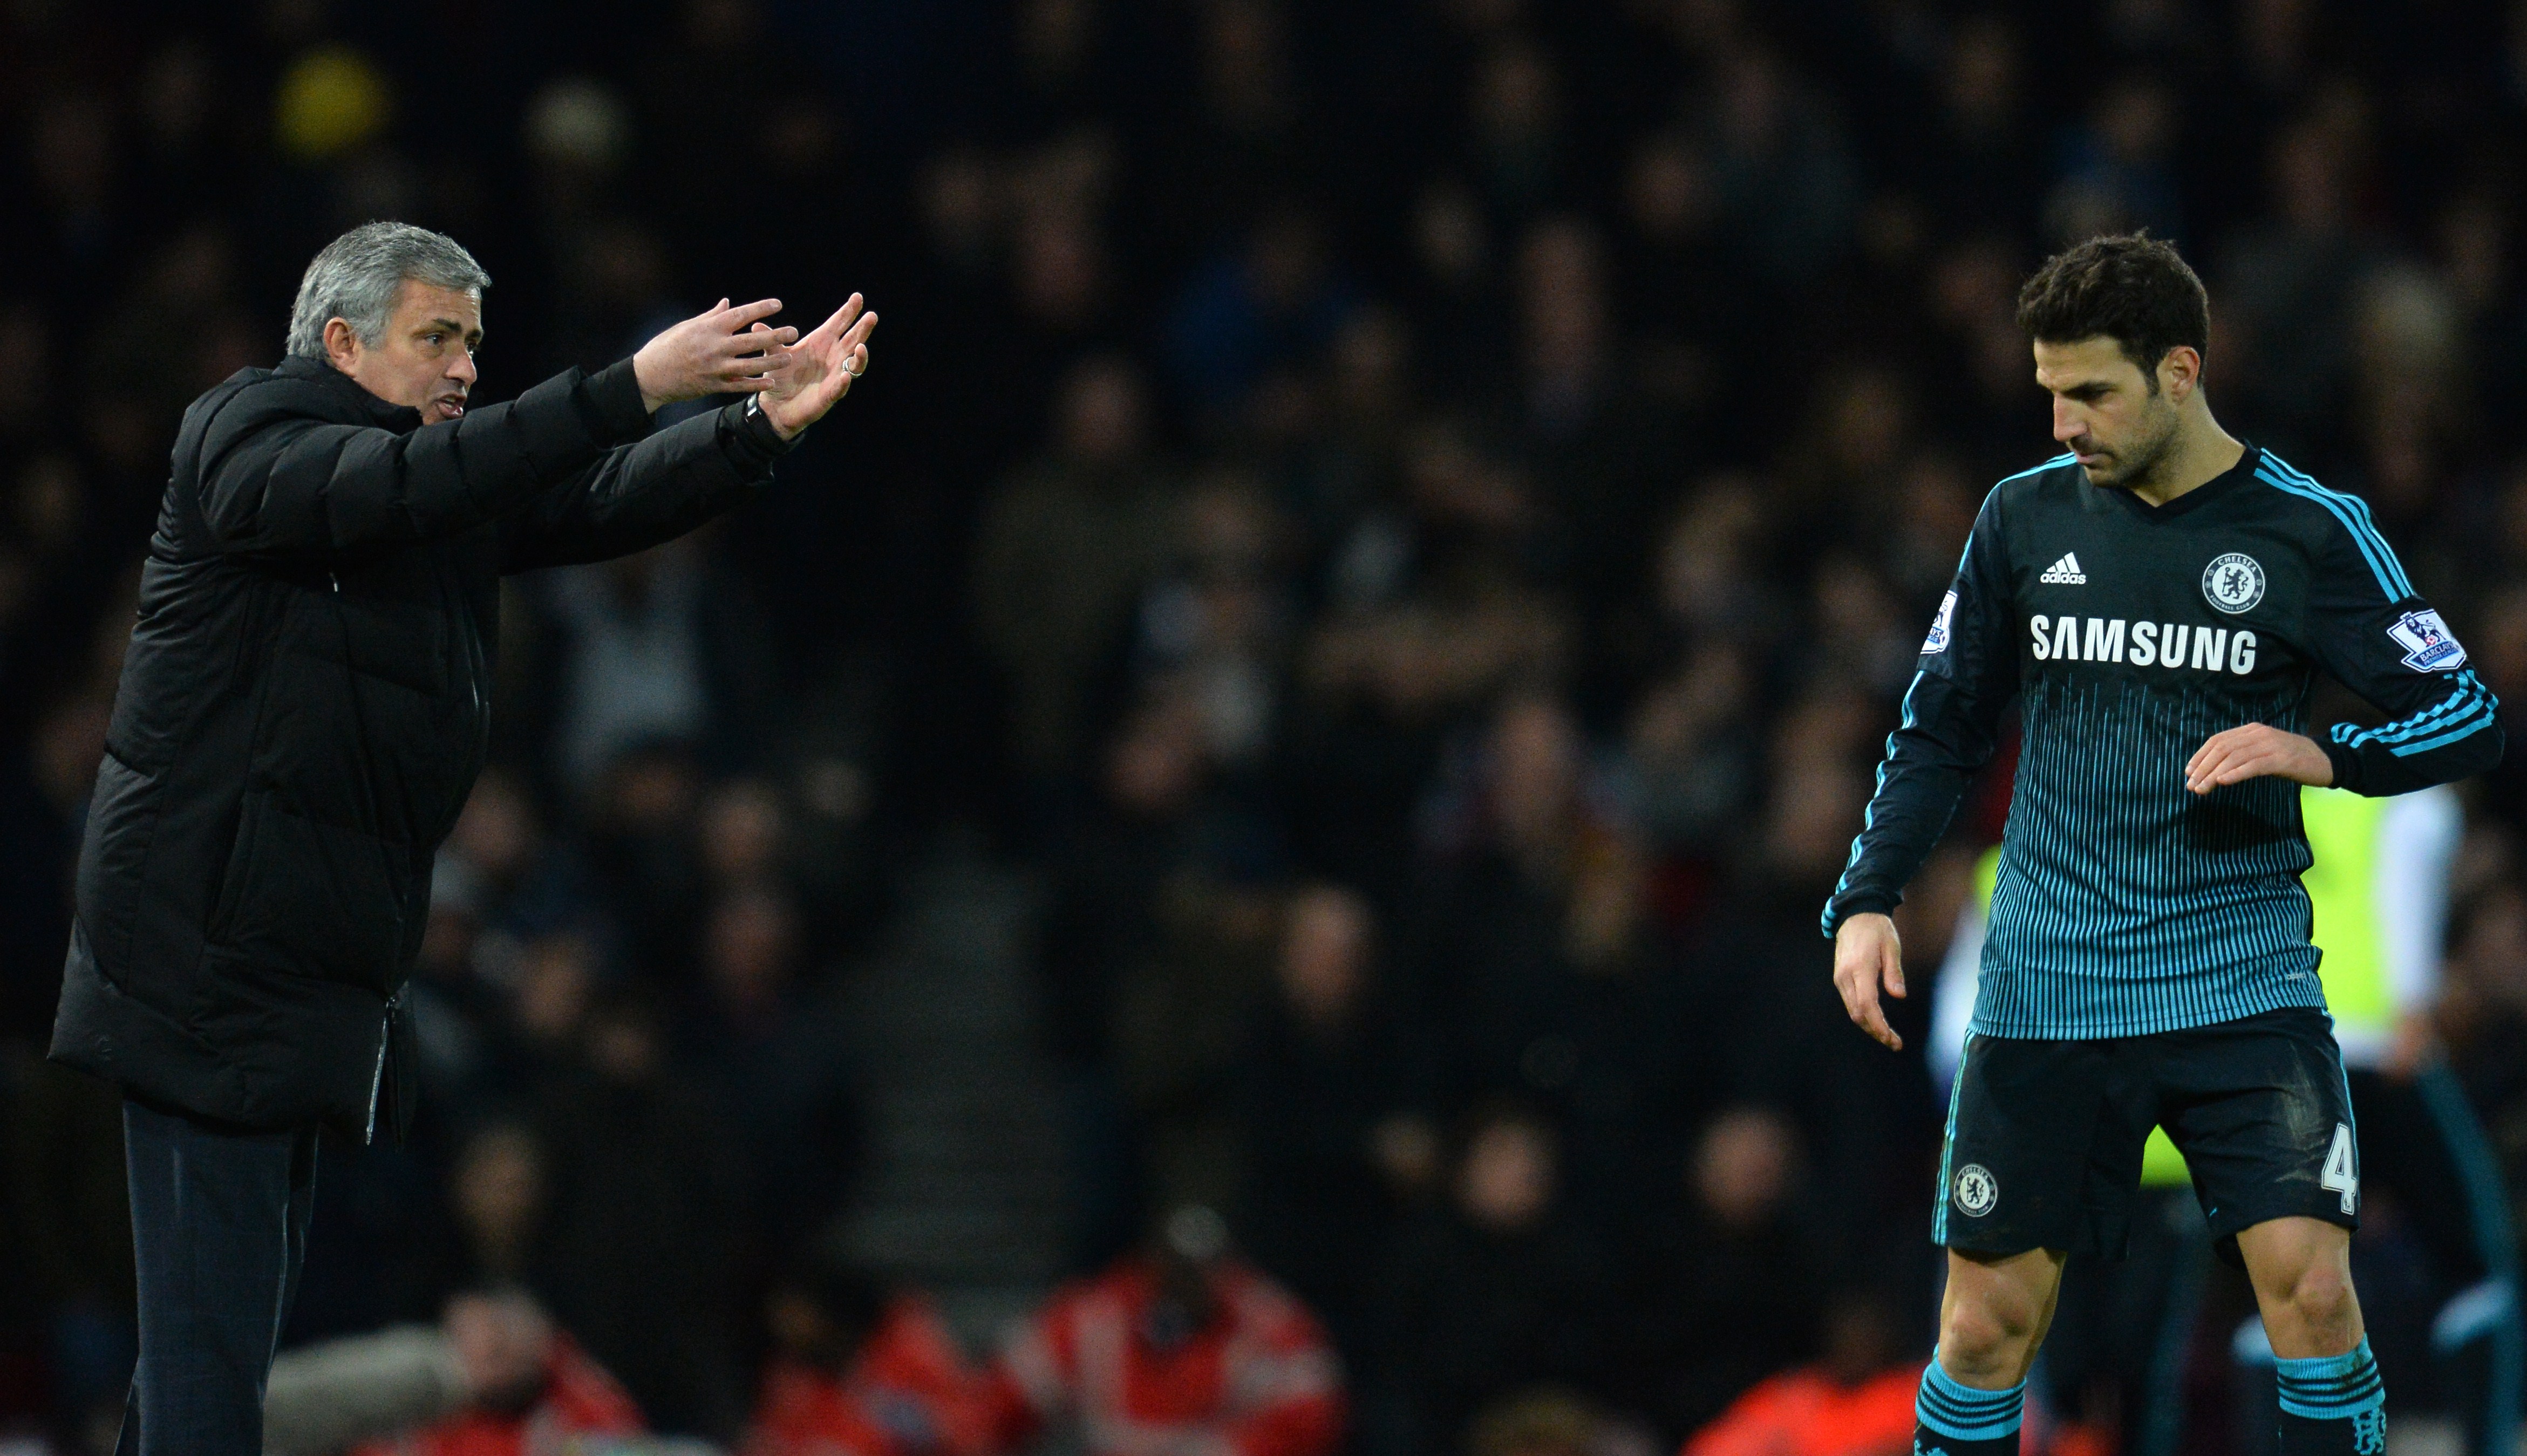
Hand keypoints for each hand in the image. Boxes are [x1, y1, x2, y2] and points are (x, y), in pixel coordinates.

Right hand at [631, 298, 800, 411]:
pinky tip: (770, 383)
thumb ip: (711, 316)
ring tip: (788, 358)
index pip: (740, 315)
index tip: (778, 304)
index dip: (760, 309)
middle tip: (793, 332)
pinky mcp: (713, 386)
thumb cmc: (666, 346)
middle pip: (751, 340)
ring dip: (771, 362)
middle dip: (774, 336)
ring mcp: (714, 368)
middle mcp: (714, 347)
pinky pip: (739, 386)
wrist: (649, 376)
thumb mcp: (687, 326)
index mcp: (708, 328)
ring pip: (749, 365)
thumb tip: (728, 302)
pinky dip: (755, 385)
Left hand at [758, 293, 878, 438]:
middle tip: (872, 316)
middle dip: (863, 329)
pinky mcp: (829, 395)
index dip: (848, 311)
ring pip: (854, 364)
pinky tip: (845, 376)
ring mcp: (834, 376)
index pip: (839, 324)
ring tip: (861, 348)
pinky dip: (843, 382)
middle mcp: (832, 357)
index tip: (857, 297)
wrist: (777, 405)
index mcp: (821, 343)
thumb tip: (756, 325)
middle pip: (853, 340)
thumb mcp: (775, 355)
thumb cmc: (781, 378)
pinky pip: (839, 388)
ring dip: (860, 357)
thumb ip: (771, 341)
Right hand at [1833, 912, 1906, 1050]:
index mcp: (1860, 968)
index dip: (1879, 1026)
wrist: (1855, 915)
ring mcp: (1840, 978)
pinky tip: (1877, 1020)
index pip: (1867, 1005)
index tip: (1892, 1039)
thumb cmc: (1878, 930)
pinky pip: (1851, 1003)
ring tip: (1888, 1037)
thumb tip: (1899, 996)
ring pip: (1853, 1011)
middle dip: (1876, 1032)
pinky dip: (1864, 1016)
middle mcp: (1845, 976)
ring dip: (1869, 1026)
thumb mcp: (1892, 947)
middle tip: (1895, 1043)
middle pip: (1858, 1013)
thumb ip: (1894, 973)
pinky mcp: (1840, 978)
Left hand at [2184, 723, 2331, 793]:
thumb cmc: (2291, 760)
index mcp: (2251, 730)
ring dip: (2214, 774)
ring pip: (2234, 758)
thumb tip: (2213, 771)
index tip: (2188, 772)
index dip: (2200, 756)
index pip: (2218, 740)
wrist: (2327, 760)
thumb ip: (2241, 756)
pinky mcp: (2282, 759)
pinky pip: (2254, 765)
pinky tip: (2223, 782)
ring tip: (2201, 789)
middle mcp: (2258, 734)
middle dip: (2203, 767)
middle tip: (2191, 785)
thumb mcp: (2263, 752)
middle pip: (2222, 748)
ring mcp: (2271, 745)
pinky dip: (2236, 773)